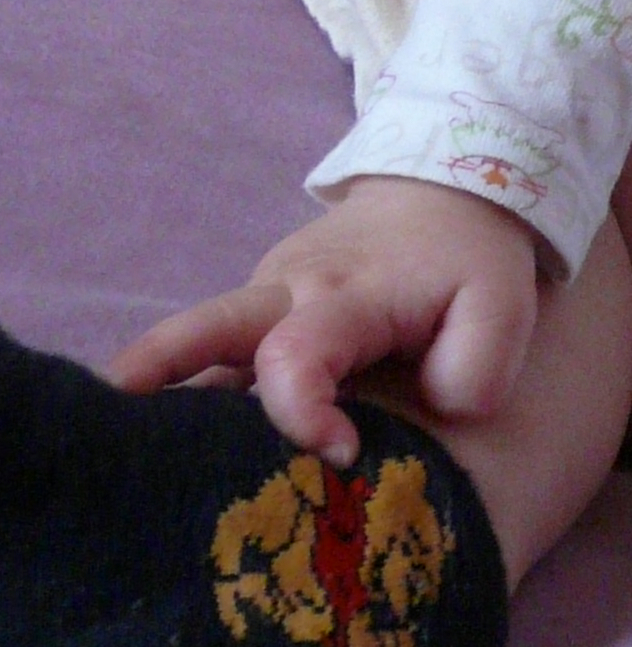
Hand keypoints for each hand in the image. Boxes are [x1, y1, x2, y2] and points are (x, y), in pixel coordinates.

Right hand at [110, 177, 543, 466]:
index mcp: (347, 293)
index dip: (303, 412)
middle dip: (163, 366)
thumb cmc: (471, 261)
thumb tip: (434, 415)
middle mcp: (288, 292)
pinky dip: (185, 394)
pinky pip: (215, 356)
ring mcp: (264, 300)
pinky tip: (154, 448)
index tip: (342, 454)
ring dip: (161, 391)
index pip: (299, 354)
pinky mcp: (258, 316)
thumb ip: (476, 367)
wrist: (446, 192)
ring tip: (112, 449)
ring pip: (202, 344)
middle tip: (112, 413)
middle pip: (212, 326)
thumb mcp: (504, 306)